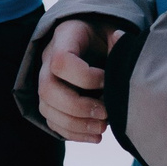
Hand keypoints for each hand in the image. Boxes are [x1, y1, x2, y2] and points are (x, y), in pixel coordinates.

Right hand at [35, 19, 119, 142]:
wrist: (91, 38)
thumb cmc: (103, 34)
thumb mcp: (111, 29)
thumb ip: (117, 40)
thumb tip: (121, 40)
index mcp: (63, 38)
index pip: (61, 62)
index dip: (85, 77)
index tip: (108, 80)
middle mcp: (47, 59)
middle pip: (47, 90)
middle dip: (79, 107)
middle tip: (106, 113)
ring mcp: (45, 80)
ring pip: (47, 109)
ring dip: (76, 125)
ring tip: (103, 128)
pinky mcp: (50, 99)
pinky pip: (52, 121)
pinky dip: (73, 133)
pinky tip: (96, 136)